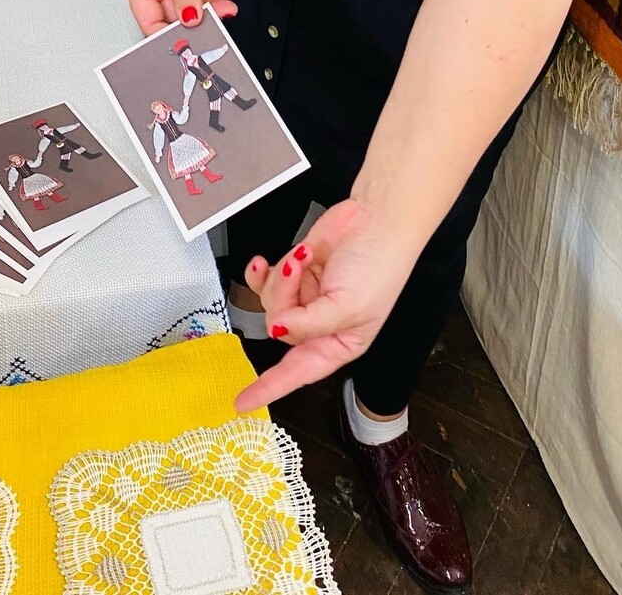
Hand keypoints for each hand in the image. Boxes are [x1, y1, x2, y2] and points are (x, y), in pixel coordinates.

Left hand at [233, 199, 421, 412]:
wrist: (377, 219)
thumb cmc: (379, 266)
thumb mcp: (348, 307)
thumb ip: (309, 325)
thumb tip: (276, 330)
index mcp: (340, 343)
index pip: (299, 372)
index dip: (270, 387)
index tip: (242, 402)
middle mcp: (321, 324)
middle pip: (279, 327)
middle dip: (283, 296)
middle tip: (299, 269)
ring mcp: (307, 296)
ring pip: (271, 301)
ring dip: (281, 275)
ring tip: (304, 256)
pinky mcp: (297, 272)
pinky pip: (267, 280)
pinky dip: (263, 270)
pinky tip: (264, 261)